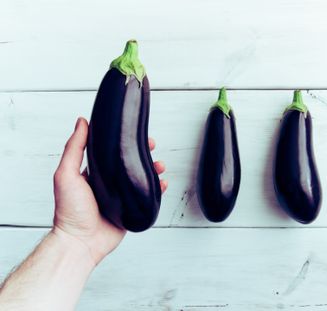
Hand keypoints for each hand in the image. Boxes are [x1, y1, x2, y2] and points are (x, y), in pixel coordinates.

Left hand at [52, 117, 166, 264]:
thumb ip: (74, 148)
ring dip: (153, 170)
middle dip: (142, 153)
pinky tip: (162, 184)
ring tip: (159, 165)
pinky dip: (157, 190)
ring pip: (141, 179)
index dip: (124, 141)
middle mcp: (108, 184)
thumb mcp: (66, 174)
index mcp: (93, 173)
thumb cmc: (69, 211)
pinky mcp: (130, 210)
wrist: (80, 242)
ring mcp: (120, 197)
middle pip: (130, 164)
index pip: (111, 152)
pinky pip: (147, 198)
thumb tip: (81, 122)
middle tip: (151, 145)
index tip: (134, 133)